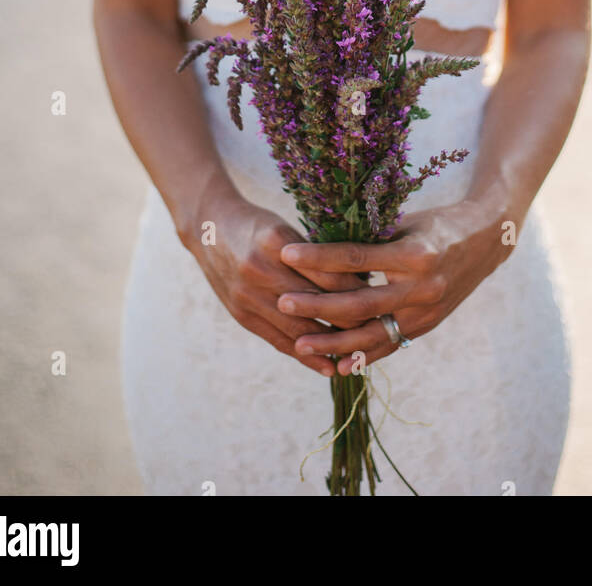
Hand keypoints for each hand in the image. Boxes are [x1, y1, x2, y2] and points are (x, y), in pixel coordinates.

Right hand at [181, 177, 367, 378]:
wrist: (208, 229)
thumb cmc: (259, 224)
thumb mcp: (287, 228)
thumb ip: (316, 255)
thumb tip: (364, 277)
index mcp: (278, 242)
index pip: (326, 275)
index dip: (357, 290)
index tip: (382, 298)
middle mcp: (261, 270)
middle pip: (316, 304)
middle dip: (350, 320)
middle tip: (380, 328)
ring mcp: (248, 296)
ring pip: (299, 328)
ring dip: (331, 343)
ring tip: (361, 352)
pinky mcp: (241, 315)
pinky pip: (278, 341)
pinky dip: (306, 356)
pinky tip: (329, 367)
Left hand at [276, 199, 509, 375]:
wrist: (486, 240)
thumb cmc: (437, 223)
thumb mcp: (405, 221)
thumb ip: (370, 237)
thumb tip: (320, 244)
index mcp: (413, 253)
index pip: (356, 258)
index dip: (319, 257)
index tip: (286, 253)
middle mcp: (422, 287)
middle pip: (360, 303)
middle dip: (318, 306)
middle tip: (283, 302)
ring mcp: (427, 312)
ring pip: (373, 334)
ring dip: (334, 343)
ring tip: (299, 344)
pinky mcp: (428, 326)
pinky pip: (390, 346)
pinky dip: (363, 357)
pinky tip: (336, 364)